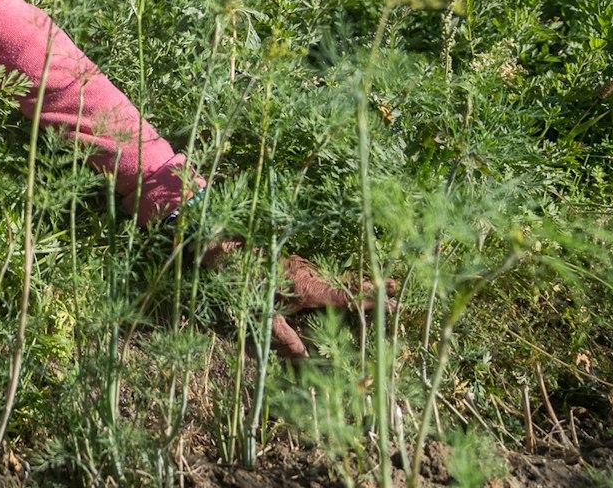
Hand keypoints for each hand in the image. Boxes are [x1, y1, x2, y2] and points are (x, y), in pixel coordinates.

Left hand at [202, 236, 375, 359]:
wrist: (218, 254)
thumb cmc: (239, 286)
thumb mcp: (260, 316)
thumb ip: (283, 337)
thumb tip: (303, 357)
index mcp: (306, 288)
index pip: (343, 295)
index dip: (368, 298)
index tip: (392, 296)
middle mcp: (307, 273)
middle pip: (341, 281)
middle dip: (366, 286)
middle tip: (394, 284)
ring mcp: (298, 265)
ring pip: (328, 275)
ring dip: (348, 281)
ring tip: (372, 285)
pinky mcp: (289, 261)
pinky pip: (314, 271)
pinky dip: (328, 277)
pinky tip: (334, 281)